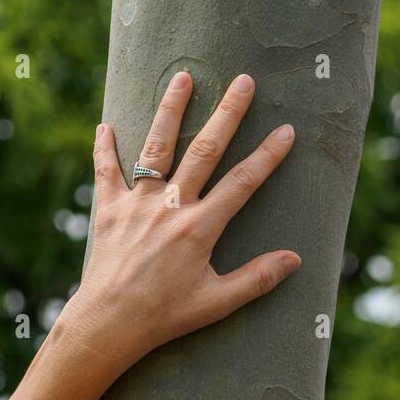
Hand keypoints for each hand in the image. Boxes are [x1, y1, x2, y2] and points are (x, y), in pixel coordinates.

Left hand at [66, 71, 299, 369]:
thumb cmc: (166, 317)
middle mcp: (171, 206)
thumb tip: (294, 260)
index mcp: (200, 228)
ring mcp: (138, 203)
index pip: (242, 183)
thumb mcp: (217, 303)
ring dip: (172, 109)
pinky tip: (106, 126)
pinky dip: (105, 148)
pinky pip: (107, 171)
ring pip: (157, 146)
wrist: (110, 322)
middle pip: (205, 150)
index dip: (267, 156)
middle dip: (228, 113)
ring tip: (183, 77)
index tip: (285, 131)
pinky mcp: (109, 209)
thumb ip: (256, 279)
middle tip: (244, 82)